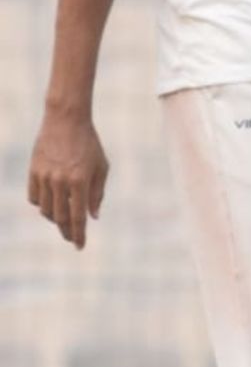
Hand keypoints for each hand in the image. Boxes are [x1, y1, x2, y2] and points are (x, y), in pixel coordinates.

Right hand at [29, 110, 108, 249]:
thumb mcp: (101, 167)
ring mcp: (44, 176)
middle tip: (72, 238)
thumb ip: (98, 193)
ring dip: (55, 219)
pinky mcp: (34, 171)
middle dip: (67, 232)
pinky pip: (35, 198)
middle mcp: (60, 181)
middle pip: (60, 217)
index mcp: (80, 181)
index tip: (80, 247)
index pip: (77, 217)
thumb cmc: (89, 143)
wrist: (66, 120)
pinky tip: (51, 204)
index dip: (79, 234)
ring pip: (46, 210)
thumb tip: (92, 217)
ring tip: (64, 219)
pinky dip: (42, 205)